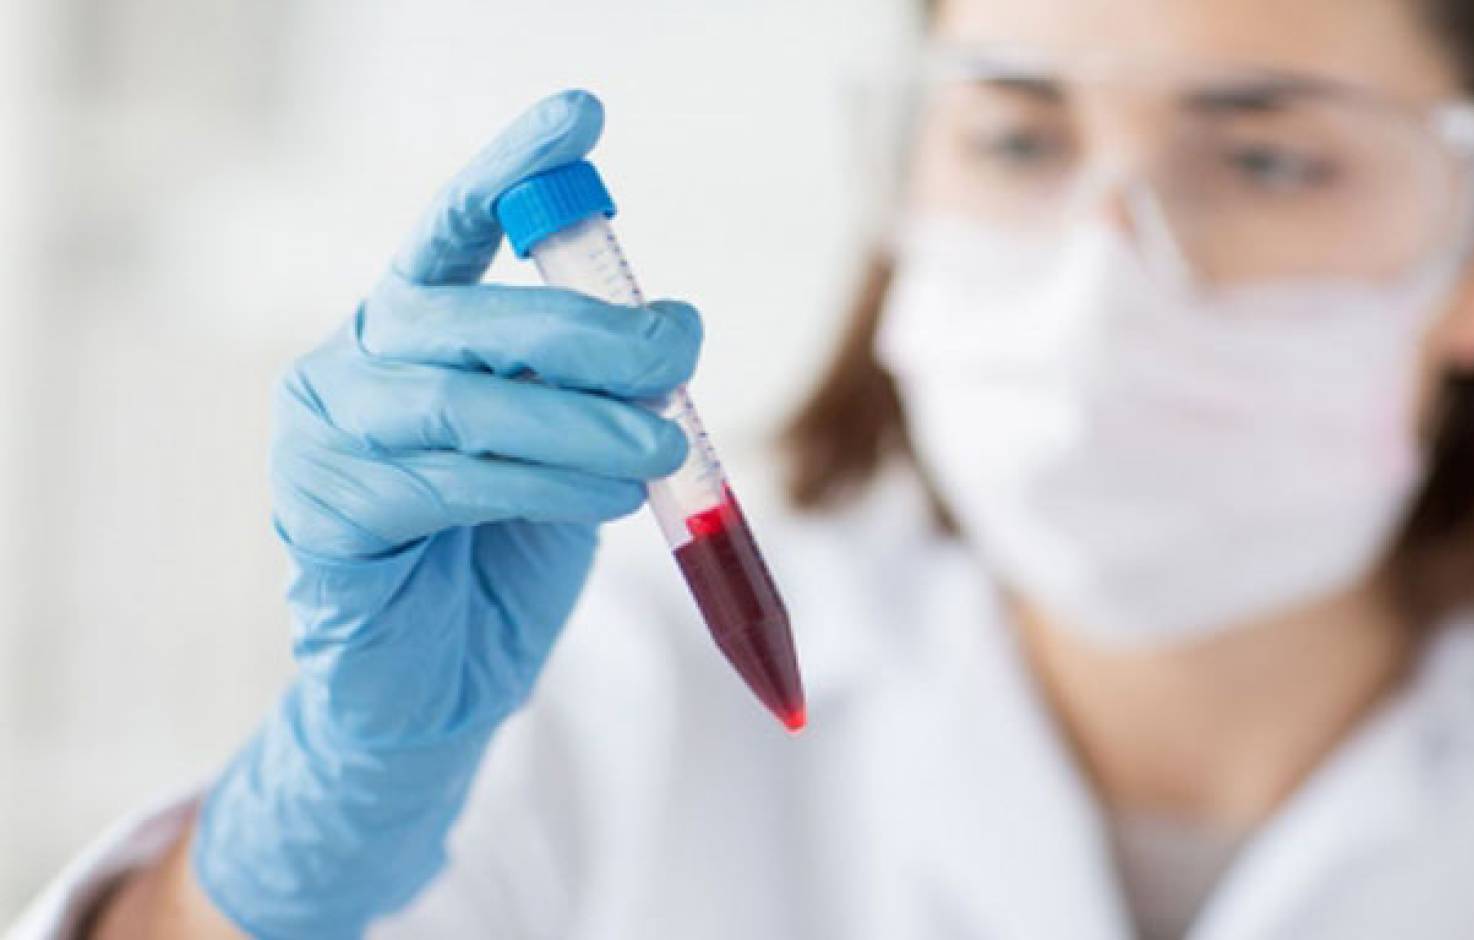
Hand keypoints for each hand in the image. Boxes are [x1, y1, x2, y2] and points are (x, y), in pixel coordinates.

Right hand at [191, 90, 701, 938]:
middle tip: (680, 352)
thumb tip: (673, 330)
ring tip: (658, 451)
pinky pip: (441, 484)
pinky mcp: (321, 514)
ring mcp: (323, 434)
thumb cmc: (511, 551)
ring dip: (578, 423)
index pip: (457, 223)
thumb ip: (593, 384)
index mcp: (413, 324)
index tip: (584, 114)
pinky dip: (537, 487)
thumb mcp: (569, 446)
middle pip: (466, 312)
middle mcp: (353, 360)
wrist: (446, 680)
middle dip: (589, 330)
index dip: (516, 167)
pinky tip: (603, 502)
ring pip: (460, 403)